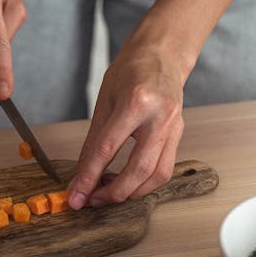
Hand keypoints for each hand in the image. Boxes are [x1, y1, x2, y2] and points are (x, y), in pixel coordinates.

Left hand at [67, 44, 185, 208]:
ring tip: (108, 192)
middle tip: (92, 201)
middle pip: (139, 169)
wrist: (161, 55)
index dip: (89, 178)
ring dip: (132, 192)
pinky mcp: (179, 134)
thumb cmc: (130, 72)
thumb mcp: (104, 102)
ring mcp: (174, 126)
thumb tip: (80, 177)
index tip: (76, 197)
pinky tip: (127, 182)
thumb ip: (93, 143)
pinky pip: (165, 168)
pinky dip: (145, 182)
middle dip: (114, 193)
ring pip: (158, 174)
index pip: (107, 150)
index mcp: (135, 102)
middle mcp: (159, 116)